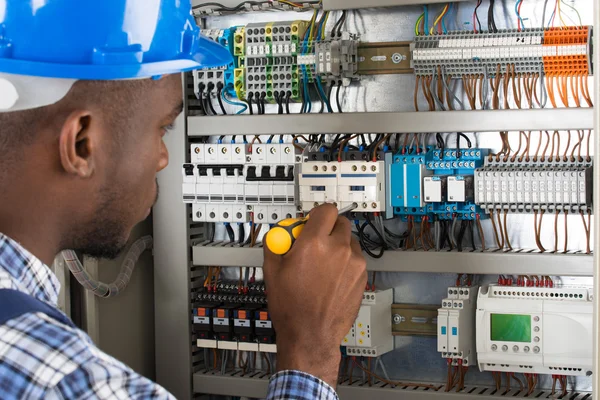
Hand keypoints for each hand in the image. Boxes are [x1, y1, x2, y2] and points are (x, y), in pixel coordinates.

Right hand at [263, 204, 366, 387]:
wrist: (310, 334)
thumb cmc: (292, 307)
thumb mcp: (272, 271)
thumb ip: (276, 244)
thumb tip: (278, 233)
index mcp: (314, 243)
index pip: (326, 210)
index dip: (317, 214)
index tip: (312, 220)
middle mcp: (338, 249)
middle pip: (340, 222)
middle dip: (328, 228)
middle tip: (316, 242)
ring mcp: (354, 263)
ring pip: (349, 241)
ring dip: (338, 245)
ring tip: (324, 265)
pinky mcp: (362, 276)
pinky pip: (356, 259)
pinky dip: (346, 262)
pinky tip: (332, 278)